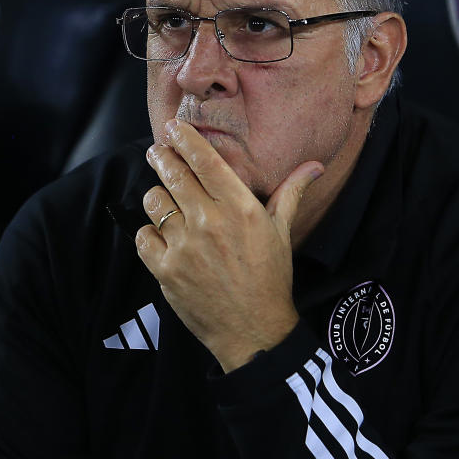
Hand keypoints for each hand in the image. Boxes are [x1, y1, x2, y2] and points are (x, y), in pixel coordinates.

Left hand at [135, 119, 322, 371]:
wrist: (254, 331)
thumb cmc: (270, 278)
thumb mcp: (282, 232)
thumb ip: (292, 192)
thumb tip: (314, 165)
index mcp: (239, 207)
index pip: (203, 159)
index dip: (183, 138)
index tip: (172, 127)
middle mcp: (209, 221)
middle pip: (173, 173)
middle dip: (161, 157)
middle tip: (158, 152)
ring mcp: (184, 246)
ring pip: (153, 201)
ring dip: (157, 197)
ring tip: (165, 200)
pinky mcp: (165, 270)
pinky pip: (143, 235)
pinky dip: (150, 232)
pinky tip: (163, 236)